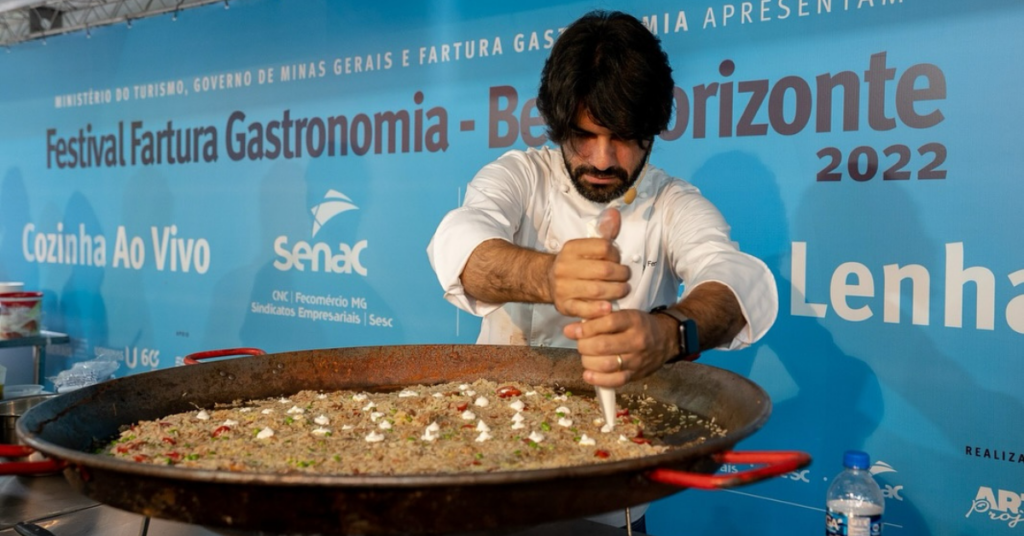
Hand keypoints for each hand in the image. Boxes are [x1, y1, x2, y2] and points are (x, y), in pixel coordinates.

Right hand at [547, 238, 630, 318]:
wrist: (548, 280)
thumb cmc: (576, 263)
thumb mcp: (586, 245)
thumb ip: (604, 231)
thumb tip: (615, 213)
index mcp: (571, 248)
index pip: (604, 247)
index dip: (616, 254)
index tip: (618, 259)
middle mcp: (564, 267)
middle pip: (604, 270)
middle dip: (621, 275)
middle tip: (626, 278)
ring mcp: (562, 287)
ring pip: (597, 290)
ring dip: (616, 291)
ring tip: (623, 290)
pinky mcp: (564, 305)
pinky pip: (584, 310)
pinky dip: (599, 310)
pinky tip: (609, 307)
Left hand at [563, 309, 678, 387]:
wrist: (666, 339)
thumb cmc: (639, 324)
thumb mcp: (626, 313)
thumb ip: (603, 318)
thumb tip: (575, 328)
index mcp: (634, 320)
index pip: (608, 322)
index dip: (586, 328)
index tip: (572, 331)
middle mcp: (637, 340)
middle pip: (603, 345)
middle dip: (584, 346)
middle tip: (580, 344)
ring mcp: (637, 360)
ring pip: (606, 364)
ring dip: (588, 362)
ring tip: (585, 357)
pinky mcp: (636, 374)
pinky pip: (616, 381)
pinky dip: (598, 380)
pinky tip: (588, 375)